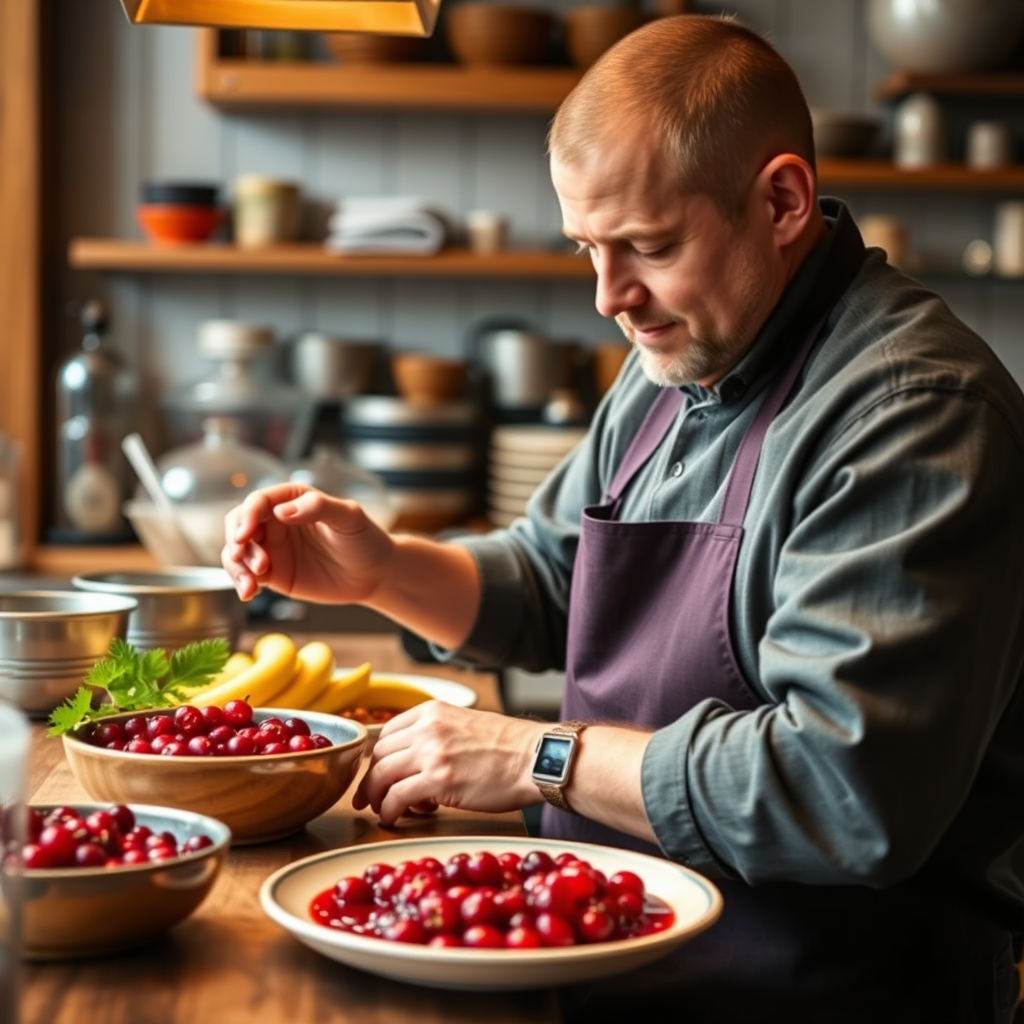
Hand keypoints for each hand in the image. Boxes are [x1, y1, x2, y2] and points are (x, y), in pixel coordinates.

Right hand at [221, 483, 393, 603]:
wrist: (374, 574)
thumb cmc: (365, 539)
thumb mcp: (349, 518)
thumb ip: (318, 508)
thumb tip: (283, 511)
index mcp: (292, 499)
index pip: (259, 501)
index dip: (247, 516)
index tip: (245, 534)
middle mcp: (276, 520)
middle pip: (238, 523)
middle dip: (236, 540)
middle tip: (247, 558)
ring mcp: (272, 547)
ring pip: (237, 551)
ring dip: (237, 566)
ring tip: (253, 583)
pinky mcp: (272, 573)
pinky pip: (246, 575)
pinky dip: (241, 583)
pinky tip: (249, 593)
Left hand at [352, 702, 547, 825]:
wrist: (536, 757)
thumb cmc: (509, 747)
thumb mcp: (466, 724)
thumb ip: (438, 735)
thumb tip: (417, 762)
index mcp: (432, 711)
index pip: (387, 733)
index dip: (378, 758)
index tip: (377, 773)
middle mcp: (427, 728)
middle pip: (379, 755)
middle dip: (371, 779)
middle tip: (370, 798)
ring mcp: (431, 753)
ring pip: (381, 776)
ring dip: (376, 797)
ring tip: (381, 810)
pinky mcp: (438, 780)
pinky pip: (396, 797)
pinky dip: (389, 811)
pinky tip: (394, 818)